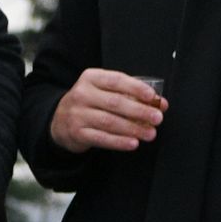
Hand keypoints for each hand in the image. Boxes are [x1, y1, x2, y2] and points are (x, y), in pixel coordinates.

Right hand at [49, 67, 166, 152]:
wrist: (60, 120)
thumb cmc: (90, 103)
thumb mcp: (104, 92)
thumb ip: (131, 94)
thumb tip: (160, 103)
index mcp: (91, 78)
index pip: (116, 80)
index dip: (136, 88)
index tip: (153, 97)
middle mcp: (82, 94)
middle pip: (115, 102)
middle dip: (139, 111)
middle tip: (157, 118)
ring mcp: (77, 114)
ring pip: (110, 122)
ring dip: (133, 129)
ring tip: (150, 133)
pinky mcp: (77, 133)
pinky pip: (102, 138)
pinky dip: (119, 142)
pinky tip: (133, 143)